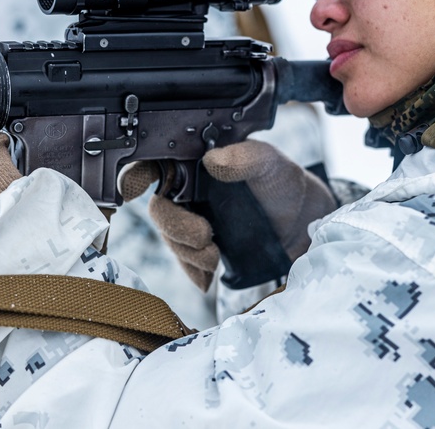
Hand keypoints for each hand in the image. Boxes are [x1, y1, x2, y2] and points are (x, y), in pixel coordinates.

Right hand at [119, 140, 336, 290]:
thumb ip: (246, 156)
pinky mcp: (200, 247)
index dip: (137, 174)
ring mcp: (191, 219)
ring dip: (186, 253)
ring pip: (169, 237)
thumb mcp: (269, 162)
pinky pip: (184, 261)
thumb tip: (214, 160)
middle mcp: (187, 190)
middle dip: (174, 227)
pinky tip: (207, 278)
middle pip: (159, 207)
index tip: (134, 187)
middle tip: (204, 237)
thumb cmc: (281, 182)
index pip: (155, 163)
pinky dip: (192, 272)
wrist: (301, 221)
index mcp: (196, 161)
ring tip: (214, 257)